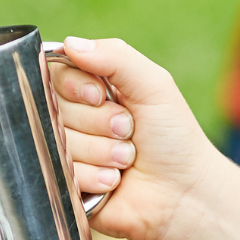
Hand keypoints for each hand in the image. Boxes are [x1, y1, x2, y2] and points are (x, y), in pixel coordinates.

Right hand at [49, 36, 225, 239]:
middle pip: (54, 108)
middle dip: (99, 122)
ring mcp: (69, 154)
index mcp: (92, 90)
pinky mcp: (68, 187)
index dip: (75, 86)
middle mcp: (75, 120)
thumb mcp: (153, 85)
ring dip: (103, 152)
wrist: (184, 194)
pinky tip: (116, 182)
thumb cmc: (174, 139)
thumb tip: (69, 44)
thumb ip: (115, 57)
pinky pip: (63, 174)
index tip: (102, 96)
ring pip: (60, 143)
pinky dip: (96, 177)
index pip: (55, 74)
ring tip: (127, 160)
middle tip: (129, 132)